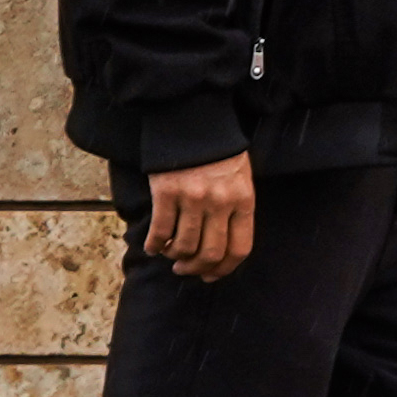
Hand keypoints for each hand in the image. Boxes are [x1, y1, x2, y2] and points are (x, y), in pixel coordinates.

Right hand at [140, 151, 254, 282]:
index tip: (210, 275)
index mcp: (243, 199)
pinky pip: (160, 231)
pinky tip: (153, 246)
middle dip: (196, 268)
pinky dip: (155, 245)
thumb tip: (222, 249)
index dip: (223, 269)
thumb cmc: (218, 151)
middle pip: (210, 253)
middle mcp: (220, 202)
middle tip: (184, 269)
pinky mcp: (167, 192)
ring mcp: (193, 198)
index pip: (239, 249)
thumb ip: (236, 209)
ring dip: (175, 257)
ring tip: (170, 254)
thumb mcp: (240, 178)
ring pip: (184, 246)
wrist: (193, 121)